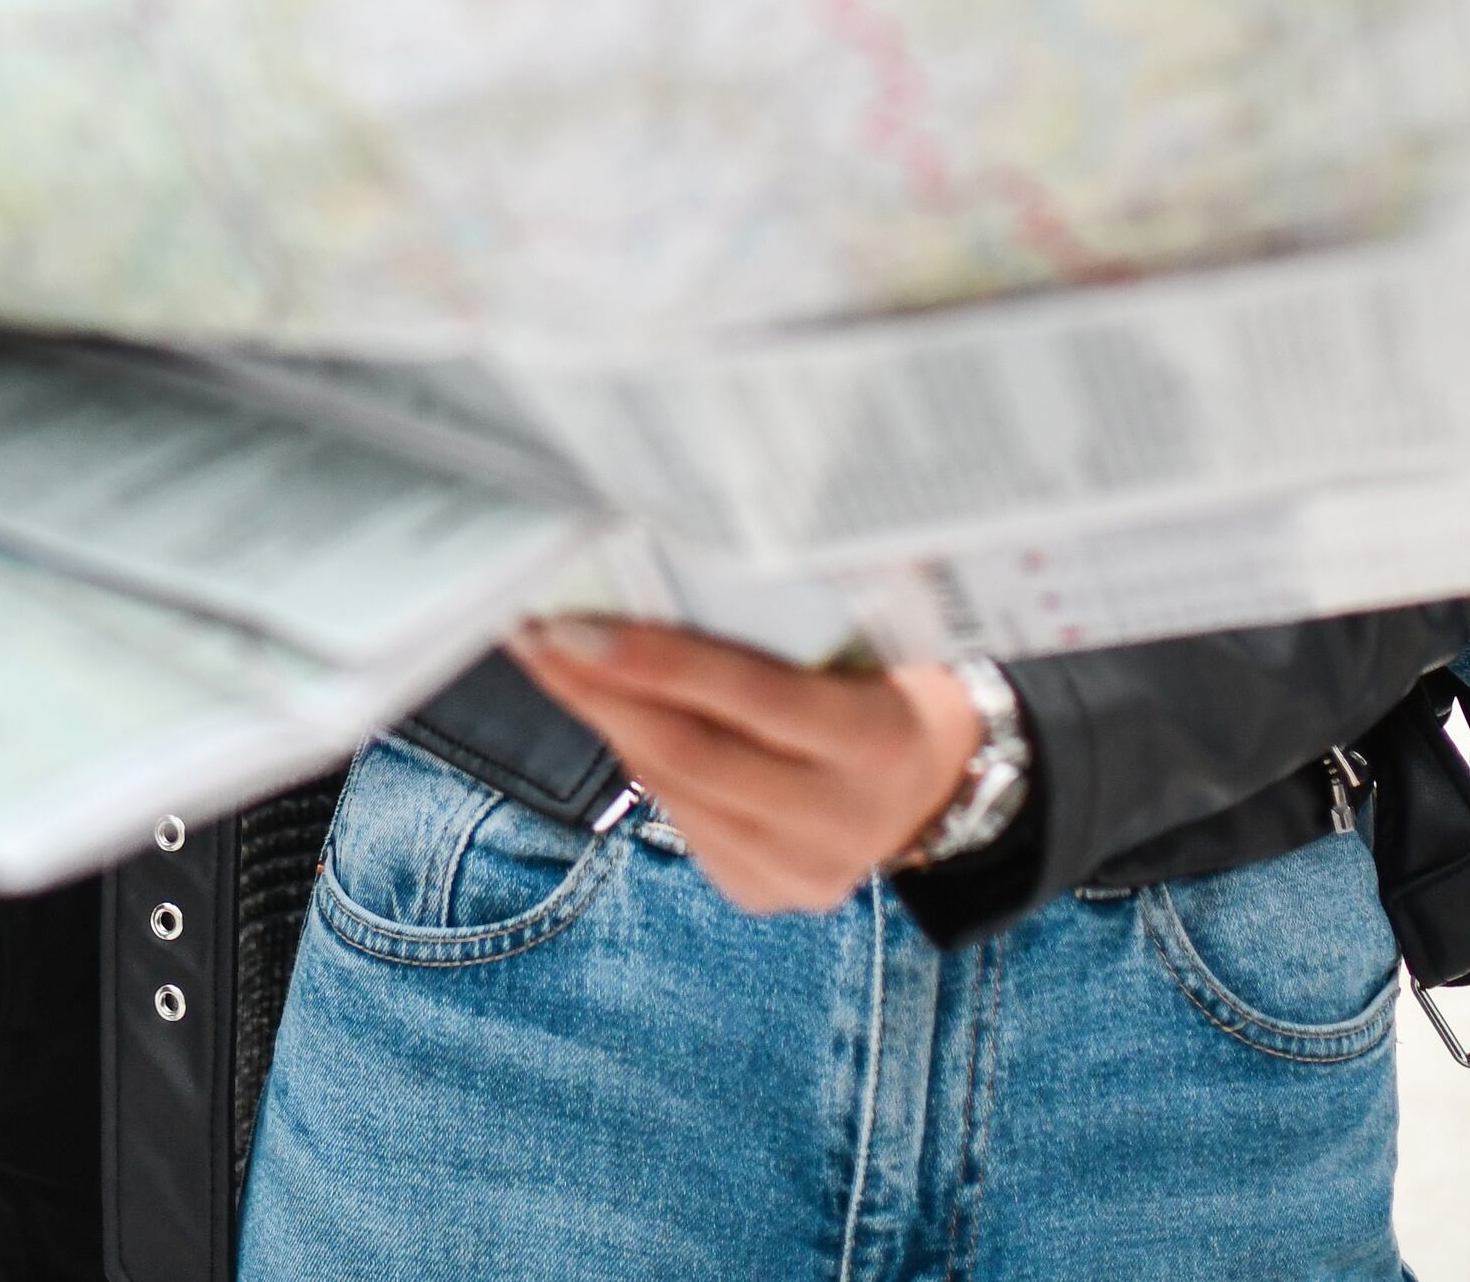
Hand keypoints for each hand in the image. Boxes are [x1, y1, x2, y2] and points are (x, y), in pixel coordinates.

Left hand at [505, 619, 982, 915]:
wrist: (940, 785)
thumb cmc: (889, 680)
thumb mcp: (869, 646)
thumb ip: (783, 629)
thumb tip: (652, 576)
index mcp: (878, 742)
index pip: (755, 700)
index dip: (660, 663)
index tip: (571, 625)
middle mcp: (838, 822)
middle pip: (692, 756)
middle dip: (598, 694)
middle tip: (529, 637)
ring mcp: (797, 872)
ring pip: (673, 789)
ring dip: (606, 723)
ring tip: (550, 661)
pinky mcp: (760, 892)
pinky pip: (680, 817)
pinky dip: (641, 760)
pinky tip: (608, 712)